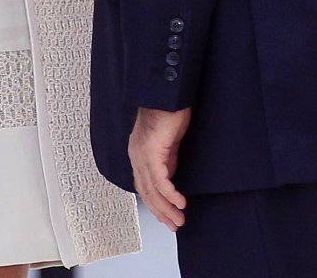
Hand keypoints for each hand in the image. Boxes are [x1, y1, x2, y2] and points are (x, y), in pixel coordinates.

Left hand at [128, 106, 191, 229]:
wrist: (167, 92)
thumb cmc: (169, 110)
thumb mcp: (168, 141)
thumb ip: (167, 158)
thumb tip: (171, 176)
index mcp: (138, 153)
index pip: (144, 186)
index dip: (156, 204)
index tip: (167, 216)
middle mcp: (136, 156)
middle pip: (147, 193)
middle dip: (161, 212)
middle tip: (174, 225)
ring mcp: (142, 155)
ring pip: (153, 191)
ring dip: (167, 209)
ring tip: (179, 220)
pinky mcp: (152, 152)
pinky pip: (160, 181)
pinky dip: (170, 195)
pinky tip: (180, 203)